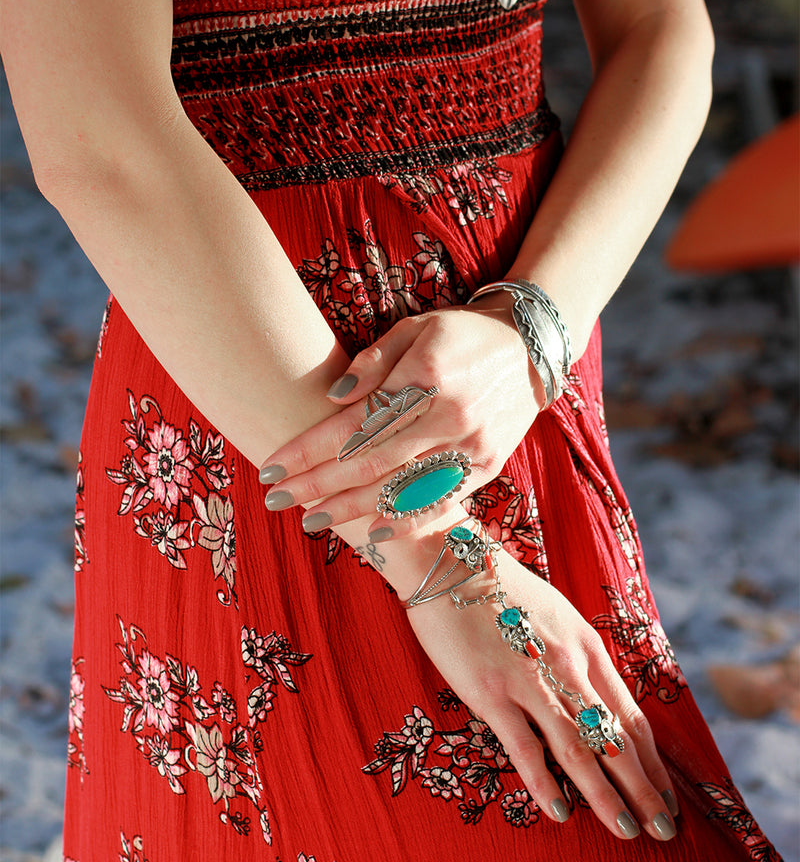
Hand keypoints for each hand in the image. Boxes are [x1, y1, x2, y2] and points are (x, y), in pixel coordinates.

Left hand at [259, 296, 544, 538]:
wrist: (531, 349)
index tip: (272, 467)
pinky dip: (406, 521)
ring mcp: (470, 447)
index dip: (309, 449)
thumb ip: (373, 362)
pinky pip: (441, 502)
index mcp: (426, 377)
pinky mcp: (486, 466)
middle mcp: (448, 417)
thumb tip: (332, 398)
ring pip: (400, 489)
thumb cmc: (462, 334)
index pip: (354, 424)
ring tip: (311, 519)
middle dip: (317, 485)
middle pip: (370, 462)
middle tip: (276, 499)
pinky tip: (373, 533)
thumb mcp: (416, 328)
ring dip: (351, 509)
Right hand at [408, 548, 678, 840]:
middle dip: (644, 790)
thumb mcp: (555, 616)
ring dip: (607, 796)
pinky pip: (525, 747)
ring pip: (580, 749)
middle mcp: (568, 666)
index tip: (667, 796)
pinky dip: (545, 783)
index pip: (630, 716)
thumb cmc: (499, 587)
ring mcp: (531, 680)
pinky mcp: (492, 692)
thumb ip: (576, 657)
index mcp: (587, 647)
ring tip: (627, 830)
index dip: (652, 762)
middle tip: (665, 831)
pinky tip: (561, 813)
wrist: (448, 561)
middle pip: (615, 739)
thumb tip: (593, 700)